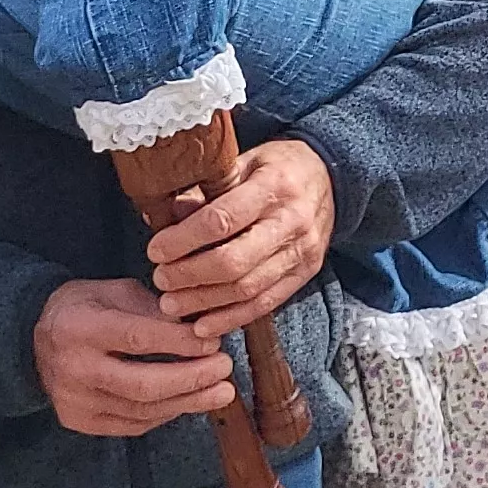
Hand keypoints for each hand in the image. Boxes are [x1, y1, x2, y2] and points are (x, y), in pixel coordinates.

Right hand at [34, 279, 234, 436]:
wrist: (34, 339)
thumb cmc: (87, 308)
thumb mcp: (116, 292)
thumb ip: (154, 310)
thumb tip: (199, 331)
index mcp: (80, 328)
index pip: (138, 339)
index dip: (180, 343)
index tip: (214, 342)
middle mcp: (73, 369)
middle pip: (142, 385)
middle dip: (191, 380)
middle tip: (225, 369)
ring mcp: (74, 401)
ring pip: (141, 410)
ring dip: (187, 402)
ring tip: (221, 391)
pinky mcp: (78, 422)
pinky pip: (132, 425)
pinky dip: (166, 414)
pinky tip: (189, 401)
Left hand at [147, 137, 334, 336]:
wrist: (331, 177)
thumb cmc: (277, 167)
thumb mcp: (244, 161)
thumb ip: (207, 188)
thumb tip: (163, 214)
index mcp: (273, 186)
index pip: (222, 220)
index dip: (183, 240)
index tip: (156, 250)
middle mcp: (292, 222)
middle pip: (234, 262)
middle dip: (190, 275)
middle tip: (161, 279)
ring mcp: (302, 251)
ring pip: (247, 288)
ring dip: (204, 302)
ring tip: (171, 304)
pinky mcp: (305, 273)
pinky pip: (266, 303)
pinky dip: (232, 318)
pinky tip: (203, 325)